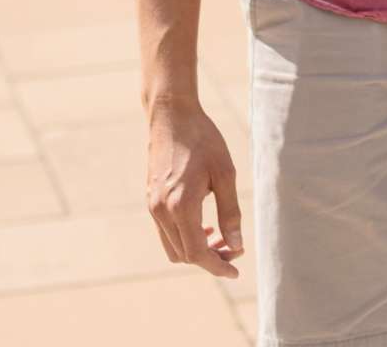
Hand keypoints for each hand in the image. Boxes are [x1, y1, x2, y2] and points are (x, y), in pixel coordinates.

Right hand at [143, 95, 241, 277]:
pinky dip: (184, 237)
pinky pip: (166, 232)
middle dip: (210, 258)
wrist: (171, 116)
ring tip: (220, 238)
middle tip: (234, 249)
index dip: (217, 266)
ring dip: (195, 250)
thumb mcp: (225, 174)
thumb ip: (231, 212)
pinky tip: (203, 225)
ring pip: (173, 247)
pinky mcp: (150, 200)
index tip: (235, 270)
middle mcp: (161, 211)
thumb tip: (236, 245)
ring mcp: (152, 206)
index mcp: (181, 206)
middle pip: (184, 255)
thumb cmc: (204, 140)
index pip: (197, 253)